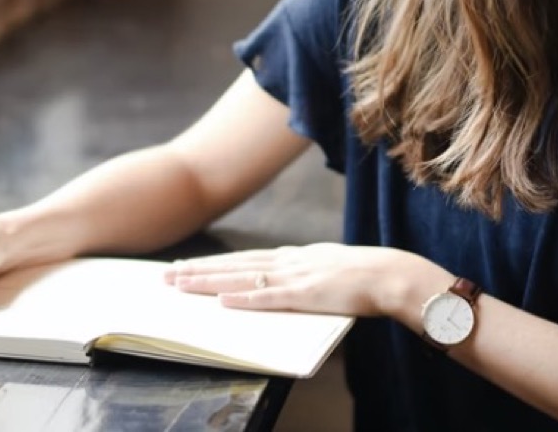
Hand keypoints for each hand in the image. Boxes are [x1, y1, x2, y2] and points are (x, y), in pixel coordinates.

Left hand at [165, 243, 446, 317]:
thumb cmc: (364, 277)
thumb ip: (303, 274)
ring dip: (209, 282)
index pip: (243, 259)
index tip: (186, 266)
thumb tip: (285, 283)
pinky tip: (222, 300)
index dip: (213, 263)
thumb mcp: (326, 269)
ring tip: (180, 285)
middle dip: (198, 270)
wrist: (391, 275)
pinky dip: (244, 298)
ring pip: (242, 278)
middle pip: (233, 265)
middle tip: (166, 276)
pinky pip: (269, 298)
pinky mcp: (306, 294)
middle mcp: (287, 262)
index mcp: (293, 257)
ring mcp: (295, 277)